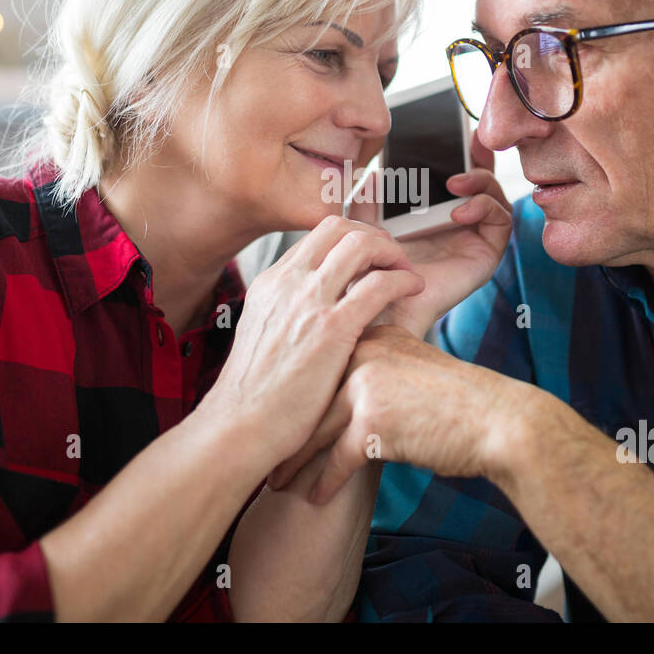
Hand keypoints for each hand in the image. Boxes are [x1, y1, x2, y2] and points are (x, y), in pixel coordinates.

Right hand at [201, 216, 425, 464]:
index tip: (371, 256)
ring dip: (392, 251)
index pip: (318, 235)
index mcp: (272, 282)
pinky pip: (380, 284)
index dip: (352, 237)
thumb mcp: (263, 334)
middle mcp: (289, 282)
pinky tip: (415, 288)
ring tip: (405, 271)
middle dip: (374, 235)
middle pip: (340, 227)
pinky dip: (404, 278)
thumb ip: (287, 312)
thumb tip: (312, 309)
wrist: (239, 426)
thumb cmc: (255, 394)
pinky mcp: (333, 328)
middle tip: (392, 259)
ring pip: (361, 244)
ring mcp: (310, 302)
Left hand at [266, 324, 523, 502]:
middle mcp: (364, 354)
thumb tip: (352, 396)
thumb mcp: (418, 371)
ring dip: (295, 464)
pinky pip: (337, 459)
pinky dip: (324, 483)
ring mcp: (366, 385)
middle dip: (289, 434)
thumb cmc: (464, 406)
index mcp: (375, 338)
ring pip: (316, 432)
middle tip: (267, 458)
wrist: (500, 422)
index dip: (299, 401)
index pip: (324, 369)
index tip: (280, 422)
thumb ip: (384, 374)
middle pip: (313, 400)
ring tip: (279, 484)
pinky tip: (314, 498)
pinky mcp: (373, 421)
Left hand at [348, 131, 512, 337]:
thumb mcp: (365, 230)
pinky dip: (485, 207)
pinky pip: (501, 222)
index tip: (460, 132)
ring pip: (496, 197)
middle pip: (484, 182)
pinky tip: (460, 211)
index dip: (464, 153)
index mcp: (434, 216)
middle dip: (481, 158)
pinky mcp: (487, 254)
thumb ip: (367, 204)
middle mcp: (459, 226)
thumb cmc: (375, 274)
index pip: (456, 178)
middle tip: (471, 141)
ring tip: (455, 184)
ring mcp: (475, 239)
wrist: (383, 308)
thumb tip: (373, 175)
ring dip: (481, 181)